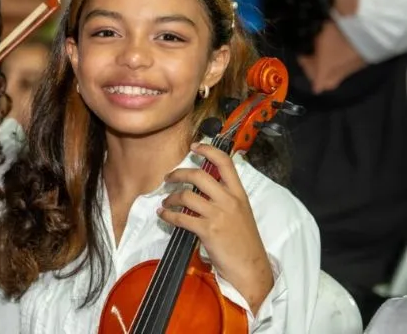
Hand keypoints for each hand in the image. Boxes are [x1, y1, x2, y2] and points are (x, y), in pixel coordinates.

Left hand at [157, 143, 273, 312]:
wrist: (250, 268)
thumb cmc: (244, 242)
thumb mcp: (241, 214)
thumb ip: (225, 199)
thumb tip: (202, 189)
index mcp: (240, 194)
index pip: (225, 163)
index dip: (208, 150)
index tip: (194, 146)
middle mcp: (230, 201)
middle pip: (199, 176)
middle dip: (178, 173)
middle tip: (168, 178)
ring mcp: (218, 215)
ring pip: (186, 196)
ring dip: (170, 197)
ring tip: (165, 201)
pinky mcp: (208, 231)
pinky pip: (181, 218)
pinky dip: (168, 215)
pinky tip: (163, 215)